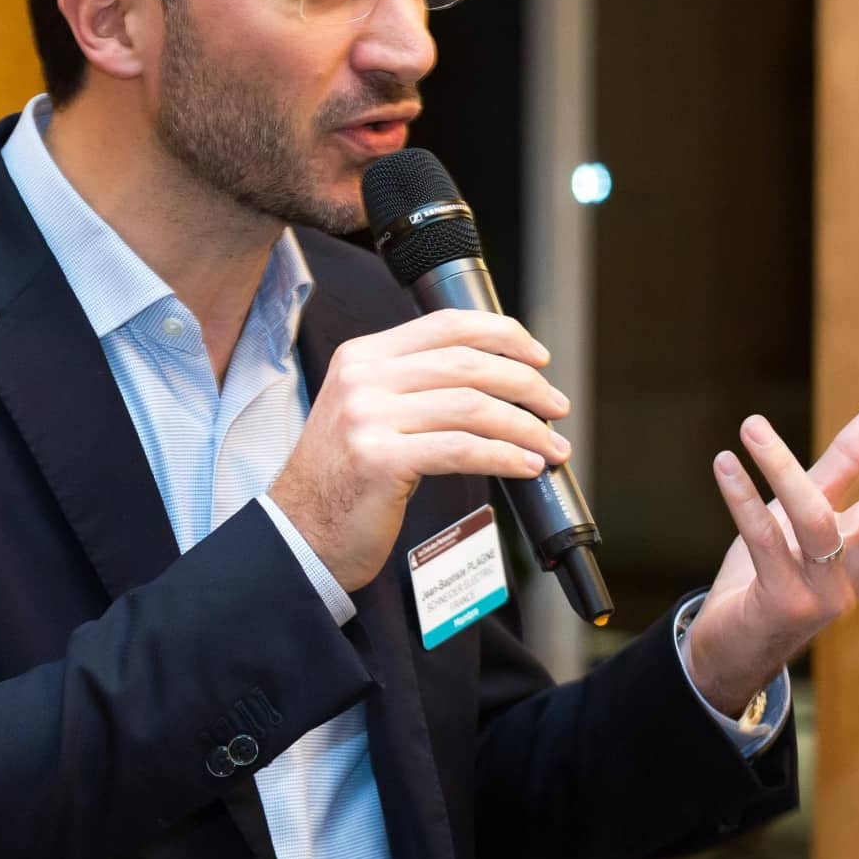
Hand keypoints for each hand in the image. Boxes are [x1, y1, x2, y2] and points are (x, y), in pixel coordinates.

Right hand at [268, 309, 571, 592]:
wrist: (301, 533)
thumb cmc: (346, 479)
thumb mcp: (371, 413)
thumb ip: (417, 386)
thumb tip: (501, 380)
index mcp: (363, 356)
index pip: (448, 325)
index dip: (504, 335)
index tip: (539, 358)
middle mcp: (363, 378)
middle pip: (468, 364)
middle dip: (526, 385)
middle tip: (557, 407)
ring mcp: (368, 417)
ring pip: (472, 407)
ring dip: (525, 426)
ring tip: (553, 446)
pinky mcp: (380, 459)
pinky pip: (462, 450)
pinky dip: (506, 456)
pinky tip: (527, 466)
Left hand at [685, 402, 858, 714]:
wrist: (732, 646)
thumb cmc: (774, 571)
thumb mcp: (810, 510)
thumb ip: (848, 465)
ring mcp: (823, 594)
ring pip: (817, 524)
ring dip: (782, 469)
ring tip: (752, 425)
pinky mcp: (781, 605)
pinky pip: (764, 542)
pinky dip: (742, 500)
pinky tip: (725, 464)